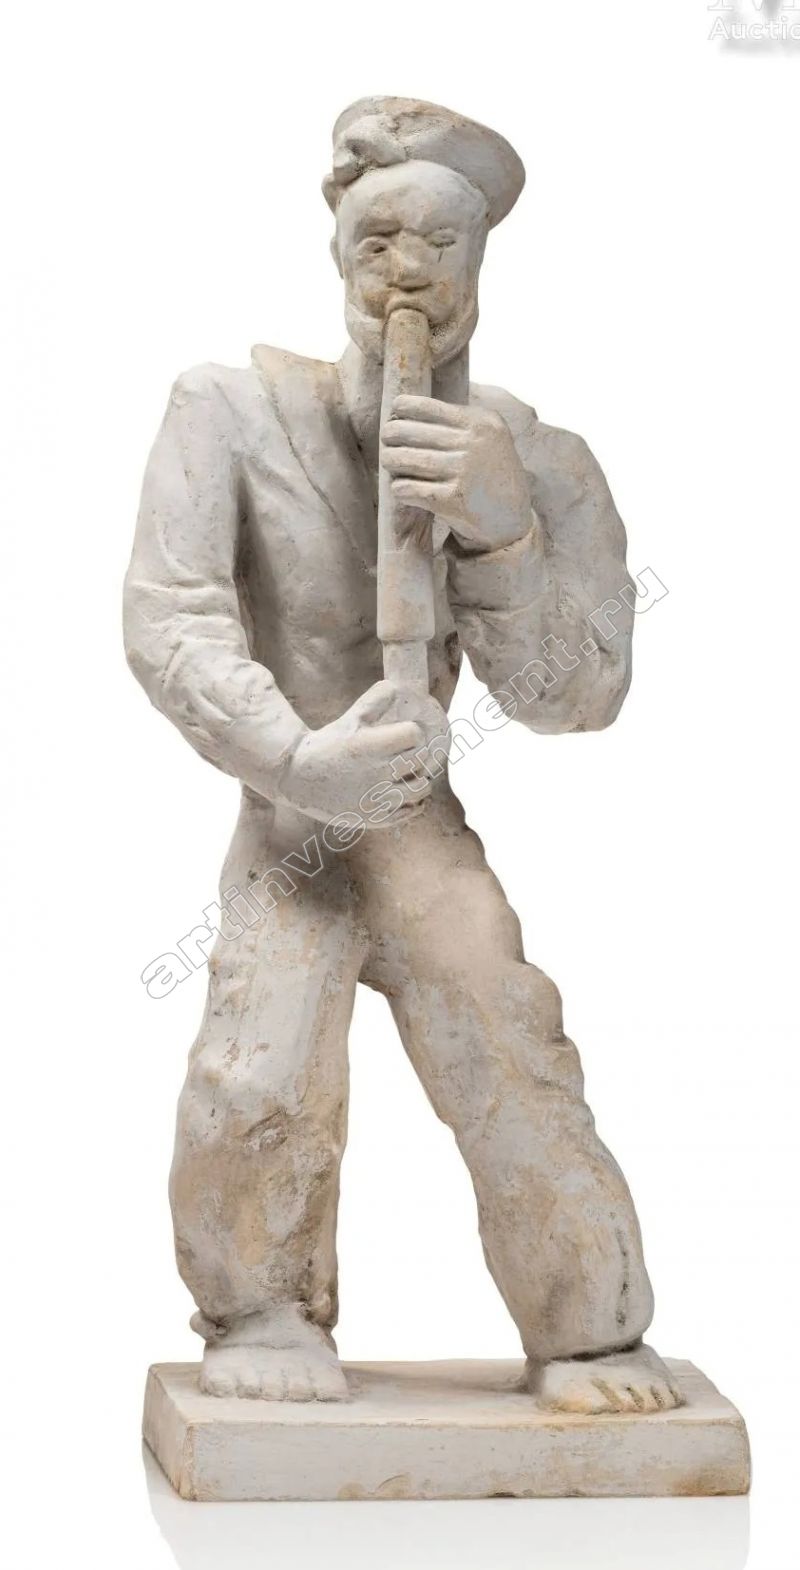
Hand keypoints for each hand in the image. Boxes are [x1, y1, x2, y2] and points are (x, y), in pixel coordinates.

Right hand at [280, 680, 448, 826]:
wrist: (298, 778)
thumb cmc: (327, 744)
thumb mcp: (349, 719)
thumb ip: (374, 701)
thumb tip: (395, 685)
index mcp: (370, 746)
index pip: (414, 734)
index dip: (413, 731)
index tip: (405, 734)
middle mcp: (376, 773)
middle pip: (421, 761)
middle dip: (418, 755)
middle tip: (409, 753)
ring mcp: (376, 798)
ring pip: (421, 790)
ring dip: (420, 780)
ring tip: (410, 775)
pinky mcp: (374, 817)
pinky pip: (409, 812)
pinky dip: (414, 803)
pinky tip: (406, 794)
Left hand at [382, 395, 531, 553]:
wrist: (511, 517)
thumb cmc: (492, 471)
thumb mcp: (489, 434)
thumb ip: (458, 420)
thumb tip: (406, 411)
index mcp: (481, 423)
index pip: (428, 407)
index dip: (403, 407)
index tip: (395, 412)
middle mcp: (473, 444)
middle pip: (410, 433)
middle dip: (390, 435)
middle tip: (386, 440)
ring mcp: (463, 472)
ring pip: (406, 460)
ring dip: (390, 461)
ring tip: (389, 462)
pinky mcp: (453, 500)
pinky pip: (409, 489)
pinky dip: (399, 488)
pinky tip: (400, 487)